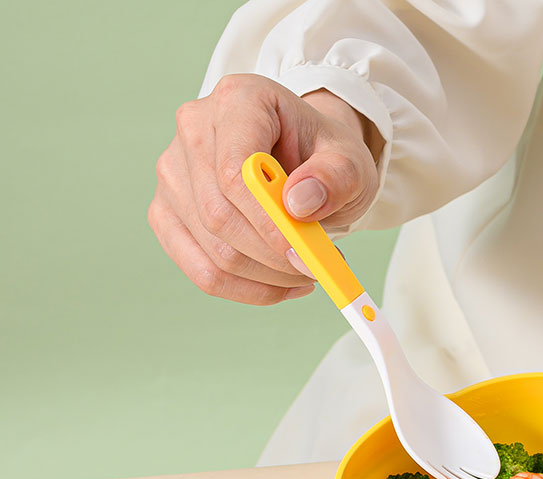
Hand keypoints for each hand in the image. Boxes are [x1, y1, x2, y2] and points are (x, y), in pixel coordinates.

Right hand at [149, 75, 382, 304]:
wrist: (309, 161)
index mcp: (238, 100)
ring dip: (267, 278)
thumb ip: (335, 177)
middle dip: (273, 258)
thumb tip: (298, 203)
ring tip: (306, 271)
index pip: (234, 172)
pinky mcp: (168, 212)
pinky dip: (246, 290)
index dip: (268, 222)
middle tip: (317, 269)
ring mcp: (174, 172)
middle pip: (219, 216)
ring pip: (212, 250)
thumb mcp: (350, 162)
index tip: (305, 254)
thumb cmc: (325, 158)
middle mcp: (194, 129)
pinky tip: (280, 285)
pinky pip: (200, 269)